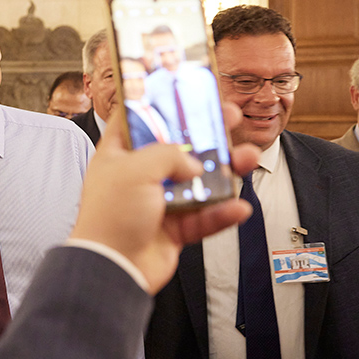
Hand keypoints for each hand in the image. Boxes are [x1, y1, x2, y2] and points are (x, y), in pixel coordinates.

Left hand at [70, 102, 259, 292]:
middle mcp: (138, 176)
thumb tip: (193, 164)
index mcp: (119, 155)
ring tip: (247, 159)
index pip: (136, 120)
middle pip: (177, 148)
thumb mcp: (136, 168)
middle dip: (205, 133)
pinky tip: (238, 208)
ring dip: (225, 172)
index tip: (182, 90)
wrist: (112, 269)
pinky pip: (204, 217)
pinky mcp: (173, 230)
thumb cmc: (110, 217)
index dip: (157, 103)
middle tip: (229, 117)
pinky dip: (222, 213)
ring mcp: (157, 203)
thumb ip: (169, 155)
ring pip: (198, 182)